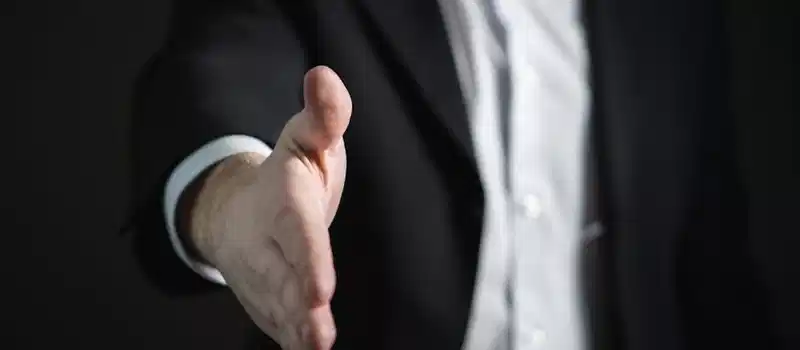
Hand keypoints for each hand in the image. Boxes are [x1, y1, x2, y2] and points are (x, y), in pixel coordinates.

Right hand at [192, 66, 350, 348]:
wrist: (237, 209)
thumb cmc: (286, 174)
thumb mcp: (307, 138)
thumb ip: (324, 115)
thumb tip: (324, 75)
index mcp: (283, 200)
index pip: (297, 232)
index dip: (308, 260)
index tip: (320, 289)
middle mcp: (266, 241)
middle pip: (283, 277)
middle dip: (298, 305)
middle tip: (317, 327)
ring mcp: (260, 274)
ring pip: (276, 306)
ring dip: (295, 329)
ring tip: (314, 347)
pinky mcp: (264, 297)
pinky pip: (274, 322)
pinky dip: (289, 339)